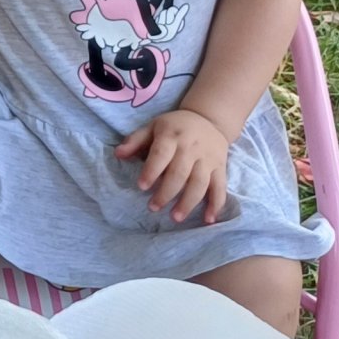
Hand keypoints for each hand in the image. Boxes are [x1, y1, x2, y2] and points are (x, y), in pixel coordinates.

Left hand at [116, 108, 232, 224]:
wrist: (209, 119)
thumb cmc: (174, 127)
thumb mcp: (153, 127)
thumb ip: (135, 141)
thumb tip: (117, 154)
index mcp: (172, 135)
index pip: (161, 154)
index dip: (152, 171)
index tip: (141, 187)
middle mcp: (191, 147)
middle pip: (180, 173)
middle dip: (166, 192)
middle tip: (153, 208)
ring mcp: (208, 158)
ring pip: (200, 183)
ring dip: (188, 202)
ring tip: (175, 218)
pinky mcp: (220, 168)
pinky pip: (220, 187)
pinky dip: (216, 204)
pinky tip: (209, 219)